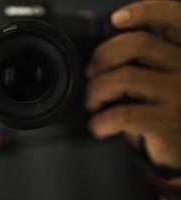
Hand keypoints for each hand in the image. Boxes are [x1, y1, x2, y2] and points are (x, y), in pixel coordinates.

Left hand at [86, 0, 180, 169]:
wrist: (178, 143)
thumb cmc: (160, 108)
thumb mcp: (154, 79)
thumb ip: (138, 63)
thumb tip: (98, 58)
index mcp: (180, 54)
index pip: (174, 18)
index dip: (145, 11)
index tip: (116, 19)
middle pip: (138, 44)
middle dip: (103, 56)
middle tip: (91, 73)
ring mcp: (177, 95)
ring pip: (125, 78)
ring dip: (96, 90)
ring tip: (92, 102)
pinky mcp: (166, 121)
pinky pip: (124, 114)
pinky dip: (101, 121)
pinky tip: (98, 125)